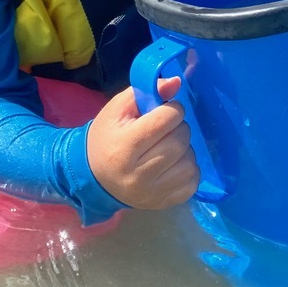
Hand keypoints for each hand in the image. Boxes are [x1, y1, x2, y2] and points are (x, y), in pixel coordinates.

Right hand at [86, 77, 198, 209]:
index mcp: (125, 146)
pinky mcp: (163, 204)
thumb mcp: (118, 109)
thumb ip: (146, 91)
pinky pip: (192, 182)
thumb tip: (177, 82)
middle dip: (179, 128)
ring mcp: (152, 193)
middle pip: (180, 141)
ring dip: (185, 149)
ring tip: (168, 147)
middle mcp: (139, 174)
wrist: (95, 178)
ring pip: (190, 162)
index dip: (172, 109)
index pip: (166, 119)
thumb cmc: (108, 137)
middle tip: (166, 129)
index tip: (165, 110)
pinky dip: (188, 169)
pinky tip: (173, 165)